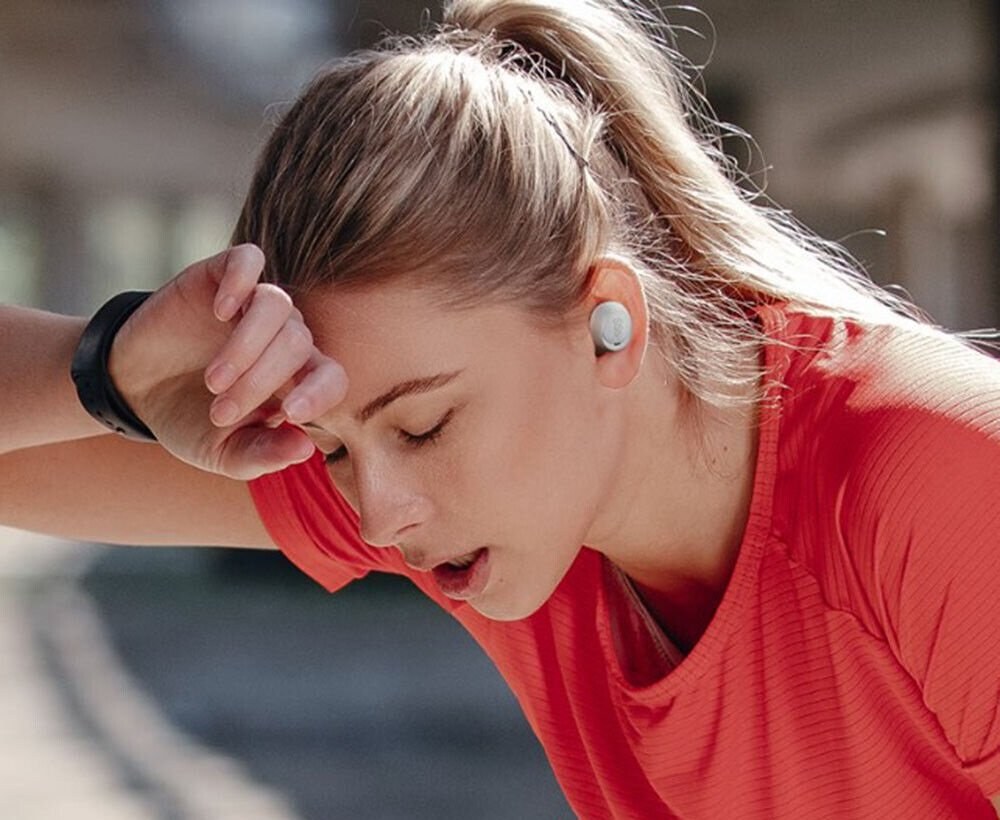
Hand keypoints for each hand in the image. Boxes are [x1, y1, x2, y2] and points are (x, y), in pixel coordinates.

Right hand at [109, 245, 345, 478]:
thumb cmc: (191, 422)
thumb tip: (305, 448)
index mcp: (296, 379)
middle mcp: (283, 337)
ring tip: (215, 379)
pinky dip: (240, 281)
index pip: (331, 377)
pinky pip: (248, 259)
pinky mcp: (220, 275)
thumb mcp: (223, 453)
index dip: (320, 393)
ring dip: (248, 345)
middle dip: (260, 381)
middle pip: (296, 343)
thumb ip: (263, 455)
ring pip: (276, 304)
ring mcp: (253, 304)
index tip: (290, 414)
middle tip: (221, 411)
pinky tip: (219, 311)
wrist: (135, 390)